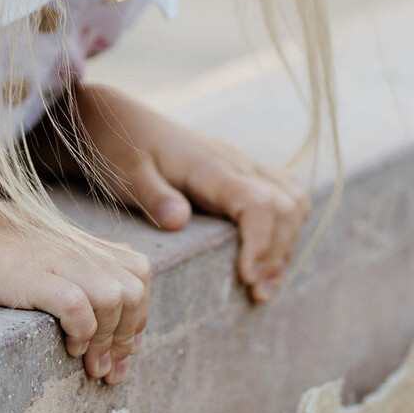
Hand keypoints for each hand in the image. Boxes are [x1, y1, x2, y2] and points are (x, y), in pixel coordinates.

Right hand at [0, 186, 150, 384]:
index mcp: (66, 238)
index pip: (135, 267)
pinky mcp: (27, 276)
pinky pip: (79, 306)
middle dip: (130, 331)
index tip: (118, 347)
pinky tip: (65, 346)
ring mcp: (49, 258)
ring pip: (118, 295)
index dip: (137, 311)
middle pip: (137, 283)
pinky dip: (82, 333)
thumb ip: (42, 258)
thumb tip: (61, 292)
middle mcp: (67, 245)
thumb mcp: (13, 243)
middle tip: (107, 365)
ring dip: (110, 338)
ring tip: (87, 361)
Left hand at [71, 83, 310, 303]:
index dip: (262, 243)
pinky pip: (285, 193)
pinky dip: (287, 227)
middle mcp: (236, 162)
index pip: (259, 203)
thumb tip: (179, 221)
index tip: (247, 278)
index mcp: (210, 167)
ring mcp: (243, 164)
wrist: (120, 119)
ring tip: (264, 284)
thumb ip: (153, 196)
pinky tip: (267, 256)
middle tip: (257, 293)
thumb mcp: (125, 173)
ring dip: (288, 242)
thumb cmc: (119, 149)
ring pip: (293, 199)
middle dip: (279, 252)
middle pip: (286, 205)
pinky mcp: (243, 170)